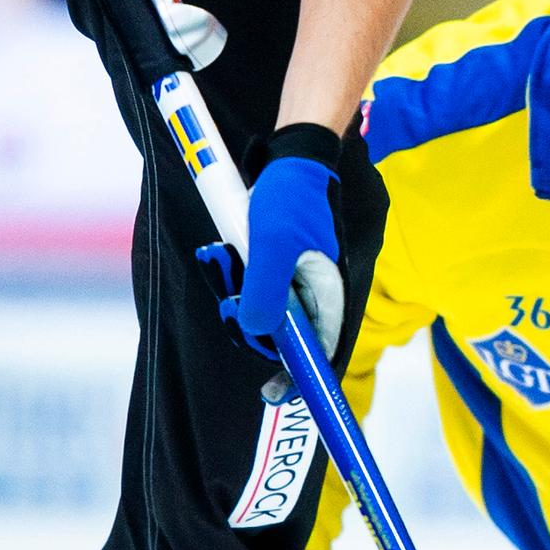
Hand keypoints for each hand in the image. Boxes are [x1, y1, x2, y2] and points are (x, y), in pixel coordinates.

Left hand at [236, 124, 346, 363]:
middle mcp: (315, 293)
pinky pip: (252, 286)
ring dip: (235, 292)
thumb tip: (254, 330)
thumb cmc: (289, 198)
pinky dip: (234, 276)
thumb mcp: (271, 246)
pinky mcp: (277, 265)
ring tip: (221, 259)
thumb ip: (265, 291)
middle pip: (282, 333)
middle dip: (249, 322)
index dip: (298, 375)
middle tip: (228, 299)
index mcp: (327, 293)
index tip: (273, 393)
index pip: (318, 349)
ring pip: (262, 308)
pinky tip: (222, 253)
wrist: (291, 156)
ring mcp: (296, 280)